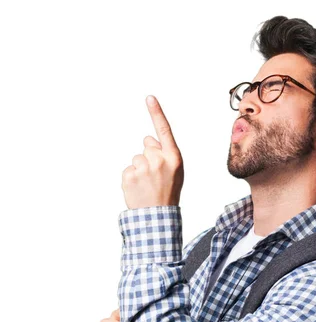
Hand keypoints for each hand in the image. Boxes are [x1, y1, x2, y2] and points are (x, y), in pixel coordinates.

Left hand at [121, 95, 183, 209]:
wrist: (158, 217)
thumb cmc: (168, 193)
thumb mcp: (175, 173)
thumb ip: (164, 154)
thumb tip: (147, 139)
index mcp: (174, 158)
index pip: (164, 131)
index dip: (157, 113)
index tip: (149, 97)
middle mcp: (159, 160)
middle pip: (146, 146)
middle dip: (148, 157)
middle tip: (154, 177)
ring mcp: (144, 168)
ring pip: (136, 158)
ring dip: (139, 169)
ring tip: (146, 185)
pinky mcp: (130, 176)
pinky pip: (127, 169)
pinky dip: (131, 178)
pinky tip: (138, 188)